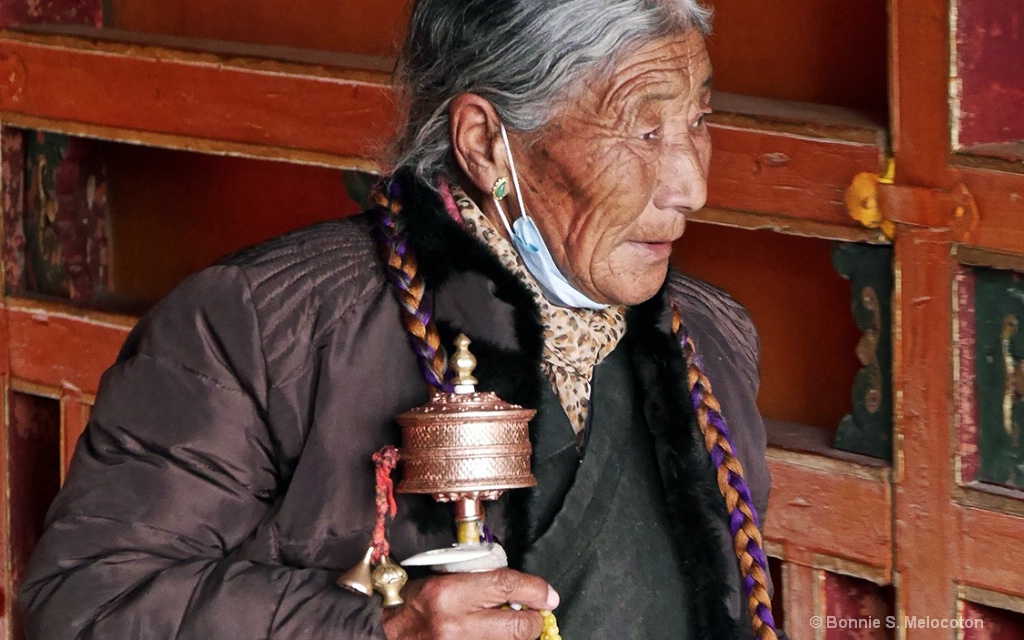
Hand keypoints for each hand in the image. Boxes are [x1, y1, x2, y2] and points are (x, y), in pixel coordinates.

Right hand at [380, 568, 558, 638]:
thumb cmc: (412, 604)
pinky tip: (493, 636)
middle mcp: (455, 624)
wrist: (384, 634)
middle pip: (517, 626)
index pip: (505, 586)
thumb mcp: (442, 581)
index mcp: (449, 593)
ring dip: (516, 637)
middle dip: (533, 622)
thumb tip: (520, 592)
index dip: (535, 590)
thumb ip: (480, 583)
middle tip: (535, 616)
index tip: (548, 595)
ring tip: (510, 627)